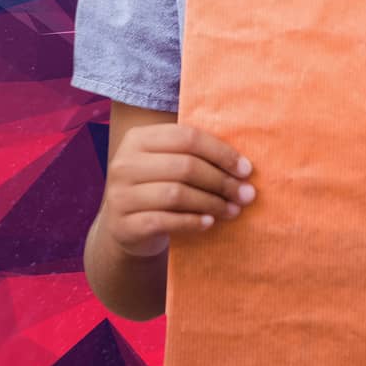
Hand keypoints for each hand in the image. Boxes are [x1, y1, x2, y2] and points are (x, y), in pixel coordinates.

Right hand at [102, 123, 257, 256]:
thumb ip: (197, 156)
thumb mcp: (168, 164)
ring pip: (176, 194)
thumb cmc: (158, 188)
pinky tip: (209, 222)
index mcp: (138, 139)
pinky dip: (192, 221)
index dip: (220, 152)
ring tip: (234, 210)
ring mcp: (120, 195)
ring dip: (212, 203)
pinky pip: (164, 221)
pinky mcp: (124, 225)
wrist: (126, 228)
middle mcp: (124, 164)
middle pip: (185, 166)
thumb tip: (244, 169)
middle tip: (246, 194)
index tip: (246, 170)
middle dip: (221, 181)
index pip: (186, 137)